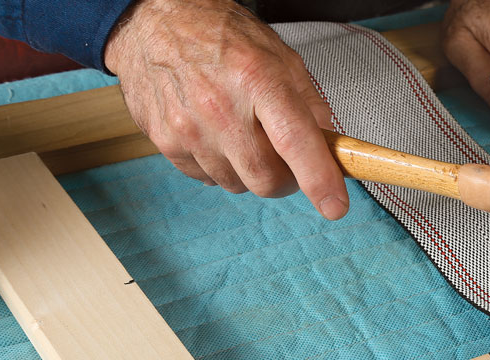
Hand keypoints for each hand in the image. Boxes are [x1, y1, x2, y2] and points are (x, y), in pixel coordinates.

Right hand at [104, 0, 348, 217]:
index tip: (335, 206)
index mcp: (256, 78)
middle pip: (266, 179)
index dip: (318, 179)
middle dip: (285, 179)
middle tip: (286, 159)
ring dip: (250, 171)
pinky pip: (207, 179)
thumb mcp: (279, 56)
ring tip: (243, 134)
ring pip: (237, 185)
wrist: (155, 23)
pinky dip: (221, 167)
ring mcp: (188, 127)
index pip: (294, 141)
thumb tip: (329, 149)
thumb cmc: (222, 37)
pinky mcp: (165, 142)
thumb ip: (310, 105)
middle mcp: (219, 106)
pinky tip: (216, 135)